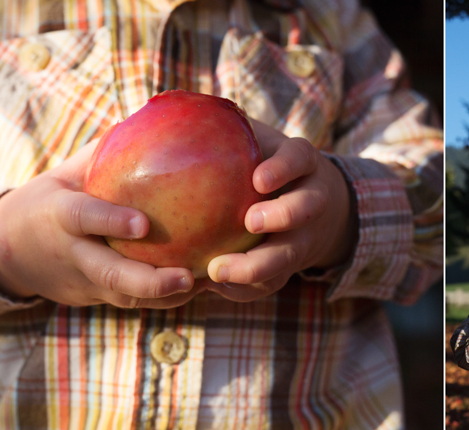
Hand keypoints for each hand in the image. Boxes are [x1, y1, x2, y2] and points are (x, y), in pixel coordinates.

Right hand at [0, 139, 202, 308]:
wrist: (7, 252)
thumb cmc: (50, 198)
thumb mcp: (67, 172)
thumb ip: (104, 153)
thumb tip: (156, 119)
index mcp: (59, 215)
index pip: (83, 218)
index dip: (110, 221)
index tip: (143, 224)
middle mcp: (72, 254)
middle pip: (109, 273)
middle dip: (148, 279)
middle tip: (186, 276)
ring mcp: (83, 281)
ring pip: (125, 296)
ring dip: (165, 295)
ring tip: (205, 283)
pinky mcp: (95, 298)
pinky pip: (132, 302)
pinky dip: (166, 298)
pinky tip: (202, 285)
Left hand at [201, 120, 354, 301]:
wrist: (308, 203)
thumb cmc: (260, 162)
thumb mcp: (253, 139)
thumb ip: (222, 127)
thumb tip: (158, 103)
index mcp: (300, 164)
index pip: (300, 158)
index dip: (284, 167)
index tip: (259, 178)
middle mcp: (310, 199)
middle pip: (306, 209)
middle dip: (282, 216)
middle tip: (251, 221)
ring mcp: (304, 236)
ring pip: (292, 255)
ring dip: (260, 265)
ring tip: (220, 270)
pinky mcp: (290, 267)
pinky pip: (274, 283)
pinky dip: (246, 288)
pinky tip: (215, 288)